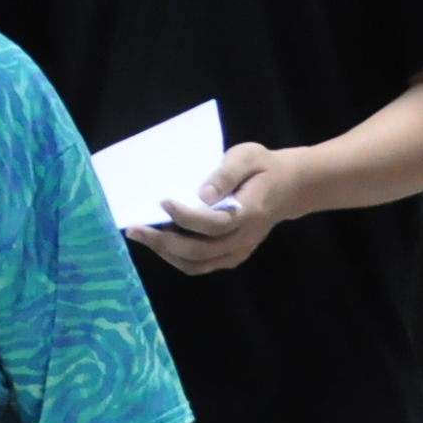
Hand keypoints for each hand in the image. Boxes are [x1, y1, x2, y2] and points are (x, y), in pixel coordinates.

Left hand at [129, 143, 294, 276]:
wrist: (288, 187)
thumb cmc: (262, 168)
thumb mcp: (248, 156)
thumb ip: (226, 173)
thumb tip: (202, 195)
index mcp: (249, 213)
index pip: (214, 223)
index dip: (186, 217)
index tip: (162, 201)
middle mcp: (244, 238)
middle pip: (200, 250)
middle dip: (163, 242)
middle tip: (134, 229)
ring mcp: (238, 251)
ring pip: (198, 264)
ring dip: (166, 253)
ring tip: (141, 236)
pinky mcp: (232, 256)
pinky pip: (202, 265)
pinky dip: (178, 259)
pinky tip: (160, 243)